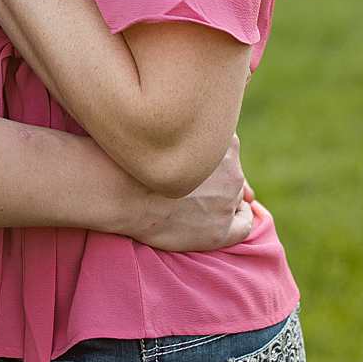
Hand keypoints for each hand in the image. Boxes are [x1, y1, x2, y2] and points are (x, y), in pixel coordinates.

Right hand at [134, 135, 254, 252]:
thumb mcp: (171, 130)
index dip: (214, 164)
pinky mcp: (220, 230)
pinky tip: (217, 222)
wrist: (119, 189)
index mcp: (223, 141)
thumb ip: (195, 133)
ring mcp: (227, 201)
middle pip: (232, 176)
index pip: (228, 153)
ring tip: (195, 204)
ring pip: (236, 198)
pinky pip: (243, 225)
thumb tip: (216, 139)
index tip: (197, 170)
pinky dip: (236, 222)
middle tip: (191, 188)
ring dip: (221, 202)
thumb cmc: (138, 158)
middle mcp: (232, 170)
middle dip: (217, 182)